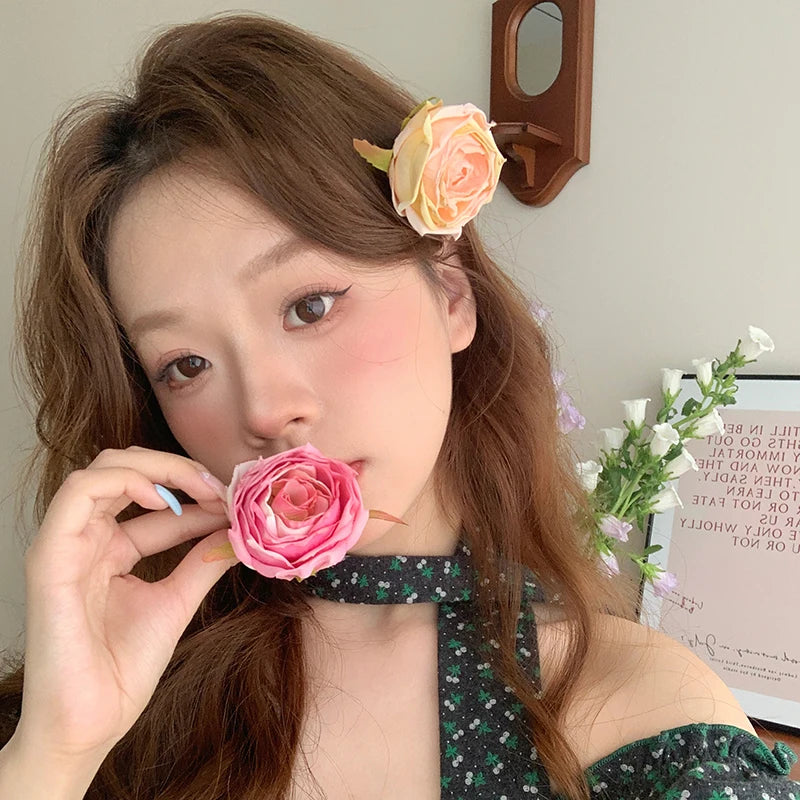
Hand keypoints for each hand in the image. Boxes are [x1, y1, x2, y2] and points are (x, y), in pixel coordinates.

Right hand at [15, 446, 235, 764]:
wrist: (89, 724)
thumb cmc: (121, 672)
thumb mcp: (175, 602)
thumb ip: (201, 562)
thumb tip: (236, 531)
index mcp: (111, 549)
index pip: (156, 502)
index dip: (198, 494)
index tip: (237, 501)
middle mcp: (87, 539)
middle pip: (128, 470)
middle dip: (180, 470)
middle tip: (222, 487)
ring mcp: (66, 544)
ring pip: (103, 469)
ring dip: (159, 467)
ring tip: (202, 488)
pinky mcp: (51, 555)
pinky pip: (79, 493)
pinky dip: (125, 481)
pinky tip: (164, 498)